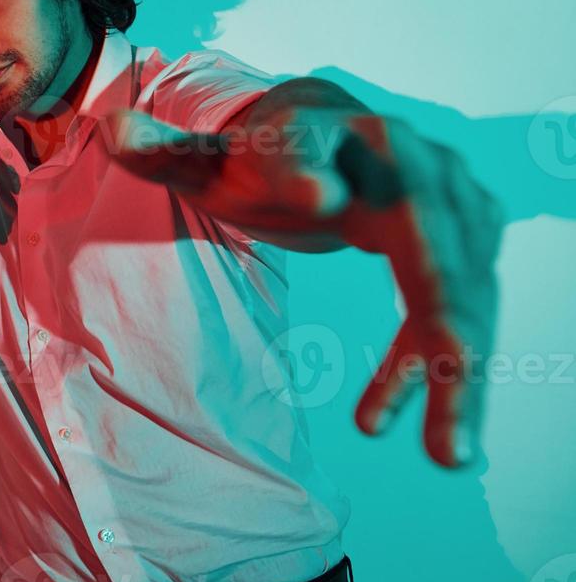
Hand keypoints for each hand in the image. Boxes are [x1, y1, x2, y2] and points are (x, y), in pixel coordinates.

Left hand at [103, 105, 505, 469]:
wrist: (324, 136)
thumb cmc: (254, 158)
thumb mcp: (204, 162)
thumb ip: (164, 153)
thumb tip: (109, 127)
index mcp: (319, 132)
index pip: (310, 153)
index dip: (309, 173)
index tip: (319, 197)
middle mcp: (400, 156)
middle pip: (430, 244)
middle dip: (442, 327)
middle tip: (445, 406)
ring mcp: (449, 193)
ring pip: (468, 289)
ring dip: (462, 375)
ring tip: (449, 454)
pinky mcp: (471, 231)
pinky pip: (461, 306)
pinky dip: (439, 366)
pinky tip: (384, 416)